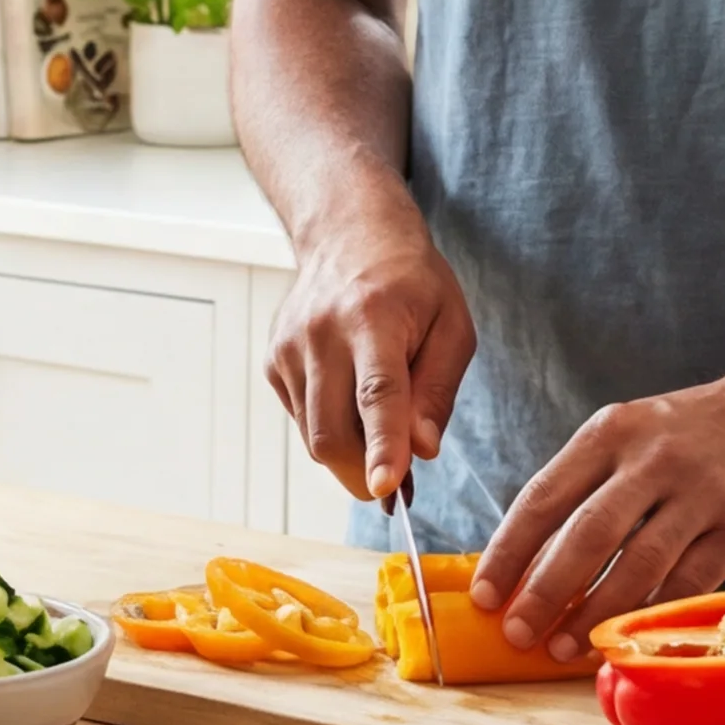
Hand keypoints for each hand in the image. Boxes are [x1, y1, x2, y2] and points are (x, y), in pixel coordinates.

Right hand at [267, 220, 475, 504]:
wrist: (349, 236)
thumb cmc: (411, 284)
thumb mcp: (451, 327)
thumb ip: (439, 390)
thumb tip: (423, 449)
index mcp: (374, 318)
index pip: (378, 393)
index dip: (382, 445)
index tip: (385, 487)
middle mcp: (322, 332)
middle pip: (332, 430)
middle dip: (362, 472)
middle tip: (396, 482)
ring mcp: (289, 347)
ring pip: (313, 436)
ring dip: (349, 453)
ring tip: (379, 433)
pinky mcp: (273, 361)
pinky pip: (302, 420)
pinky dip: (330, 428)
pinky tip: (350, 396)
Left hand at [478, 378, 724, 658]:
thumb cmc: (689, 436)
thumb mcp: (629, 435)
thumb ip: (584, 487)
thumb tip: (525, 563)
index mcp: (611, 433)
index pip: (544, 496)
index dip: (510, 551)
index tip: (485, 595)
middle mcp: (654, 459)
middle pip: (587, 534)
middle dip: (545, 591)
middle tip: (517, 634)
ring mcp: (703, 493)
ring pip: (639, 564)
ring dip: (596, 613)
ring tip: (564, 648)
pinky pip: (690, 582)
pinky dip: (653, 614)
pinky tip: (625, 637)